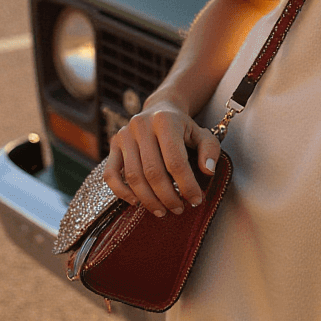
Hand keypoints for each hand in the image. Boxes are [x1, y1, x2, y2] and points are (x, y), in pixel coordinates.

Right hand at [104, 99, 219, 216]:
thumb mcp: (202, 134)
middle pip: (152, 171)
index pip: (175, 161)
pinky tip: (136, 202)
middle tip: (179, 209)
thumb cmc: (183, 127)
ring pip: (133, 176)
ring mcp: (124, 135)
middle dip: (167, 196)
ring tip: (162, 211)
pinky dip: (121, 192)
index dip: (186, 185)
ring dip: (148, 199)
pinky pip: (111, 174)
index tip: (196, 200)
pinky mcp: (113, 145)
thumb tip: (208, 171)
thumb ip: (210, 150)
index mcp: (165, 120)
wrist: (159, 109)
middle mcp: (141, 125)